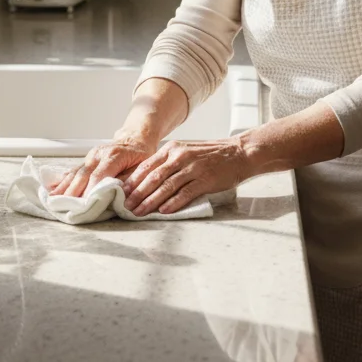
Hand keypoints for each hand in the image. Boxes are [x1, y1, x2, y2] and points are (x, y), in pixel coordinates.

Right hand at [48, 134, 154, 197]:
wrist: (136, 138)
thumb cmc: (141, 155)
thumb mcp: (142, 167)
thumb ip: (129, 180)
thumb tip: (117, 194)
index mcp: (114, 155)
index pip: (99, 175)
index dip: (91, 190)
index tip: (84, 203)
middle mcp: (99, 154)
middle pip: (83, 174)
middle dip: (72, 191)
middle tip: (63, 206)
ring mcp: (90, 156)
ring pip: (75, 173)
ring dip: (64, 187)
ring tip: (52, 199)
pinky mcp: (86, 160)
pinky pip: (73, 171)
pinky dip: (62, 180)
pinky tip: (52, 188)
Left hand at [123, 139, 250, 215]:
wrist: (239, 153)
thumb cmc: (211, 155)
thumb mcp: (186, 152)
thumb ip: (168, 163)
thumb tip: (147, 180)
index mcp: (173, 149)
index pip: (147, 166)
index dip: (133, 181)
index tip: (122, 193)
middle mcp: (180, 156)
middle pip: (153, 177)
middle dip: (137, 194)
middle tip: (126, 207)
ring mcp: (193, 168)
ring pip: (166, 186)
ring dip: (150, 201)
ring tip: (139, 212)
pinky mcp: (205, 180)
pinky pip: (185, 193)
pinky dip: (173, 203)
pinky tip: (163, 211)